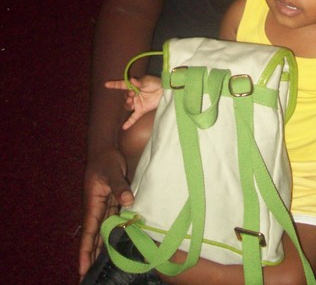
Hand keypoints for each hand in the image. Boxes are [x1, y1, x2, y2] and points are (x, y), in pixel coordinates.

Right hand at [78, 148, 133, 278]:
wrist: (106, 148)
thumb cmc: (105, 159)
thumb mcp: (112, 171)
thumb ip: (120, 186)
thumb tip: (128, 202)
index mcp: (92, 205)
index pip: (89, 233)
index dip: (86, 252)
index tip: (82, 269)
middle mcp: (97, 208)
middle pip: (96, 237)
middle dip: (94, 256)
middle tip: (92, 277)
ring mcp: (105, 205)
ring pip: (105, 231)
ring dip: (105, 247)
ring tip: (107, 266)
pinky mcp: (113, 200)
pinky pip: (114, 220)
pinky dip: (116, 232)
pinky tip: (120, 242)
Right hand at [105, 75, 162, 128]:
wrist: (166, 92)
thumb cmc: (156, 83)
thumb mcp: (148, 81)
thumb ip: (139, 82)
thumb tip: (131, 80)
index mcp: (134, 86)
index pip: (122, 85)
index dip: (114, 85)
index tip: (106, 84)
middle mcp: (134, 95)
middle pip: (125, 97)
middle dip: (127, 96)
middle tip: (133, 94)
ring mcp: (137, 103)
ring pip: (127, 106)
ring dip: (127, 105)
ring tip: (132, 102)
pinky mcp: (142, 110)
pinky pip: (133, 117)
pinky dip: (129, 122)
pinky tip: (124, 127)